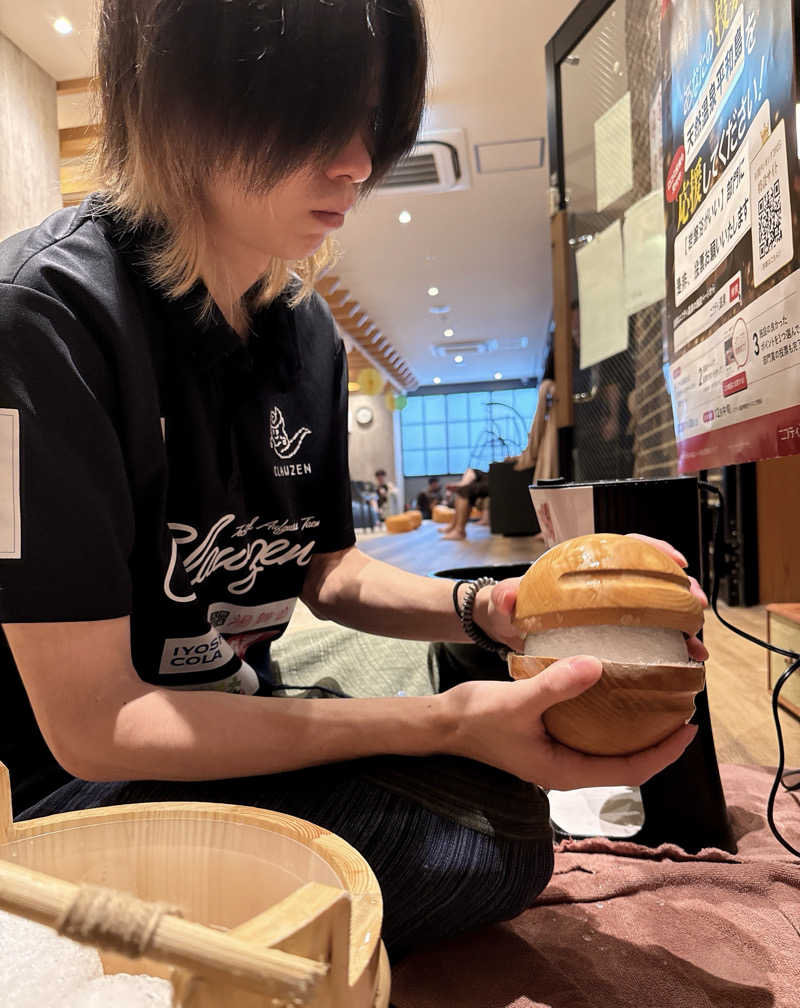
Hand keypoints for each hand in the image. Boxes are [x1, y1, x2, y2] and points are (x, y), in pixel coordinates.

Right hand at [442, 655, 697, 787]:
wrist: (443, 723)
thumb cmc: (477, 718)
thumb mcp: (518, 700)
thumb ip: (557, 684)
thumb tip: (598, 665)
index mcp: (565, 771)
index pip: (630, 770)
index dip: (664, 752)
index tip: (690, 728)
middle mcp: (566, 769)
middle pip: (626, 764)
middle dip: (658, 742)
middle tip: (682, 711)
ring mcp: (557, 756)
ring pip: (609, 749)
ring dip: (636, 730)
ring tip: (658, 703)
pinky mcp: (549, 740)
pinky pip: (592, 734)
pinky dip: (611, 718)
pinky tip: (615, 692)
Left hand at [473, 533, 709, 662]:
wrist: (503, 631)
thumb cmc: (506, 607)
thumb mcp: (502, 601)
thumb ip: (503, 596)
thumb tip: (508, 596)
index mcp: (583, 567)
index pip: (625, 547)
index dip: (654, 550)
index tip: (676, 561)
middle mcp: (602, 587)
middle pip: (651, 579)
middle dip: (680, 589)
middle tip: (697, 605)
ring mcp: (609, 612)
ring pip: (655, 612)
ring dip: (680, 625)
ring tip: (696, 643)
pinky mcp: (610, 638)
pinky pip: (645, 641)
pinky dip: (665, 651)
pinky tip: (679, 664)